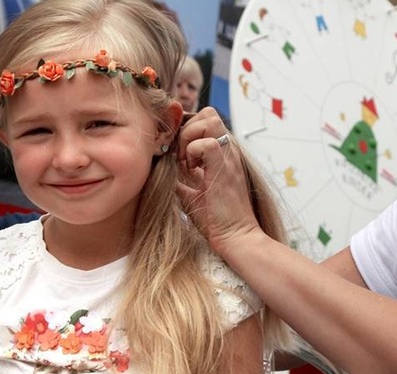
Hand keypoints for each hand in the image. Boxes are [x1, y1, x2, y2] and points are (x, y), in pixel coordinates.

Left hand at [176, 107, 261, 255]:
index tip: (178, 153)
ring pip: (209, 120)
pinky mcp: (225, 166)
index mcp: (222, 154)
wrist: (235, 236)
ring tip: (187, 162)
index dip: (187, 129)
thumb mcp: (192, 192)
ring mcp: (228, 156)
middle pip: (208, 113)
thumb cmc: (215, 219)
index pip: (205, 120)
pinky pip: (207, 141)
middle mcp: (228, 150)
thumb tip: (161, 167)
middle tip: (182, 156)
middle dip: (188, 129)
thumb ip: (181, 176)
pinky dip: (193, 152)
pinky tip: (192, 170)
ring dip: (190, 137)